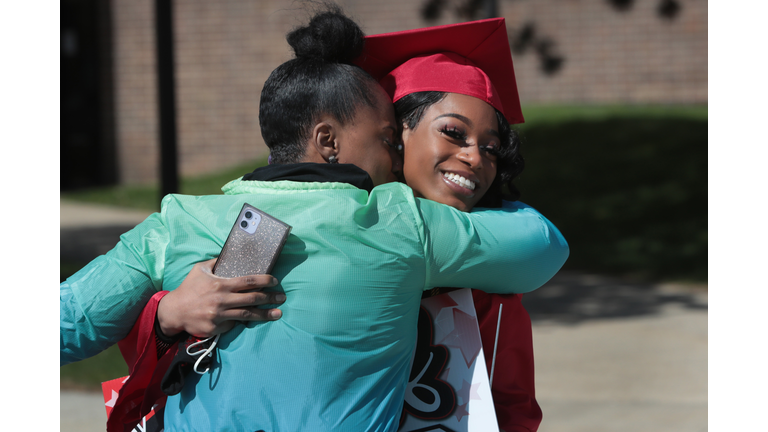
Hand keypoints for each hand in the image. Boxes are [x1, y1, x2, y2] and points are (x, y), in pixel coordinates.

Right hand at [156, 258, 284, 337]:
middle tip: (282, 297)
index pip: (248, 281)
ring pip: (247, 315)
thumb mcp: (200, 269)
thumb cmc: (189, 288)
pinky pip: (233, 324)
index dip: (264, 280)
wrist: (174, 311)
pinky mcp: (216, 327)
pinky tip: (250, 320)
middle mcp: (222, 300)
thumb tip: (230, 254)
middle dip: (270, 298)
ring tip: (278, 314)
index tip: (275, 281)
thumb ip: (216, 262)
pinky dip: (241, 322)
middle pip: (252, 299)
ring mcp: (220, 315)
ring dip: (265, 314)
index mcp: (221, 284)